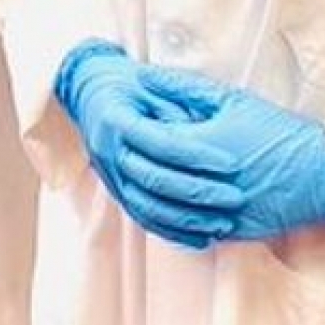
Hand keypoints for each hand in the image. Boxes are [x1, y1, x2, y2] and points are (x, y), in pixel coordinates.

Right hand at [55, 42, 242, 248]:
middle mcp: (108, 151)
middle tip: (235, 197)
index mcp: (116, 119)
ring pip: (148, 207)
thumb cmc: (128, 86)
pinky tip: (202, 238)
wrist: (89, 94)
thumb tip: (203, 132)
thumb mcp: (151, 86)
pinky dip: (173, 233)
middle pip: (155, 179)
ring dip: (188, 220)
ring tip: (223, 224)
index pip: (161, 142)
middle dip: (198, 192)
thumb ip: (174, 107)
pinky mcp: (116, 192)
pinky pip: (144, 219)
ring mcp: (109, 176)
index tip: (231, 163)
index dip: (197, 155)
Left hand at [139, 66, 324, 239]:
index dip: (136, 130)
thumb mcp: (231, 100)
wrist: (322, 174)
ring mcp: (214, 209)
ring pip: (165, 208)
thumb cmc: (277, 132)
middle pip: (151, 175)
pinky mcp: (229, 231)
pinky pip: (189, 230)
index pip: (148, 140)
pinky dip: (176, 220)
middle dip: (137, 163)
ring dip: (151, 194)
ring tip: (148, 178)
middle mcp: (201, 180)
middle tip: (132, 152)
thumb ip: (183, 86)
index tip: (133, 122)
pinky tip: (172, 205)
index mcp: (198, 145)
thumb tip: (144, 74)